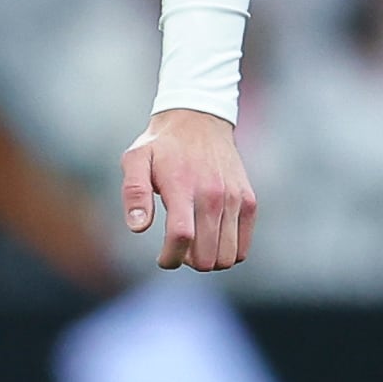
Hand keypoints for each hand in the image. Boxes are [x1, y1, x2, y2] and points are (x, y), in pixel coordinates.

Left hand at [120, 108, 255, 272]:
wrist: (199, 120)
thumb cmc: (162, 146)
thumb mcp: (136, 160)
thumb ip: (134, 192)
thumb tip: (138, 227)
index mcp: (183, 186)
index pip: (181, 237)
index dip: (170, 258)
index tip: (163, 258)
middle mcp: (213, 194)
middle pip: (206, 256)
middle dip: (187, 261)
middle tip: (177, 247)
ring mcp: (234, 199)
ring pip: (226, 257)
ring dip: (208, 260)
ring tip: (195, 243)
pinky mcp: (249, 201)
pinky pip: (243, 247)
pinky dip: (227, 252)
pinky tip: (212, 239)